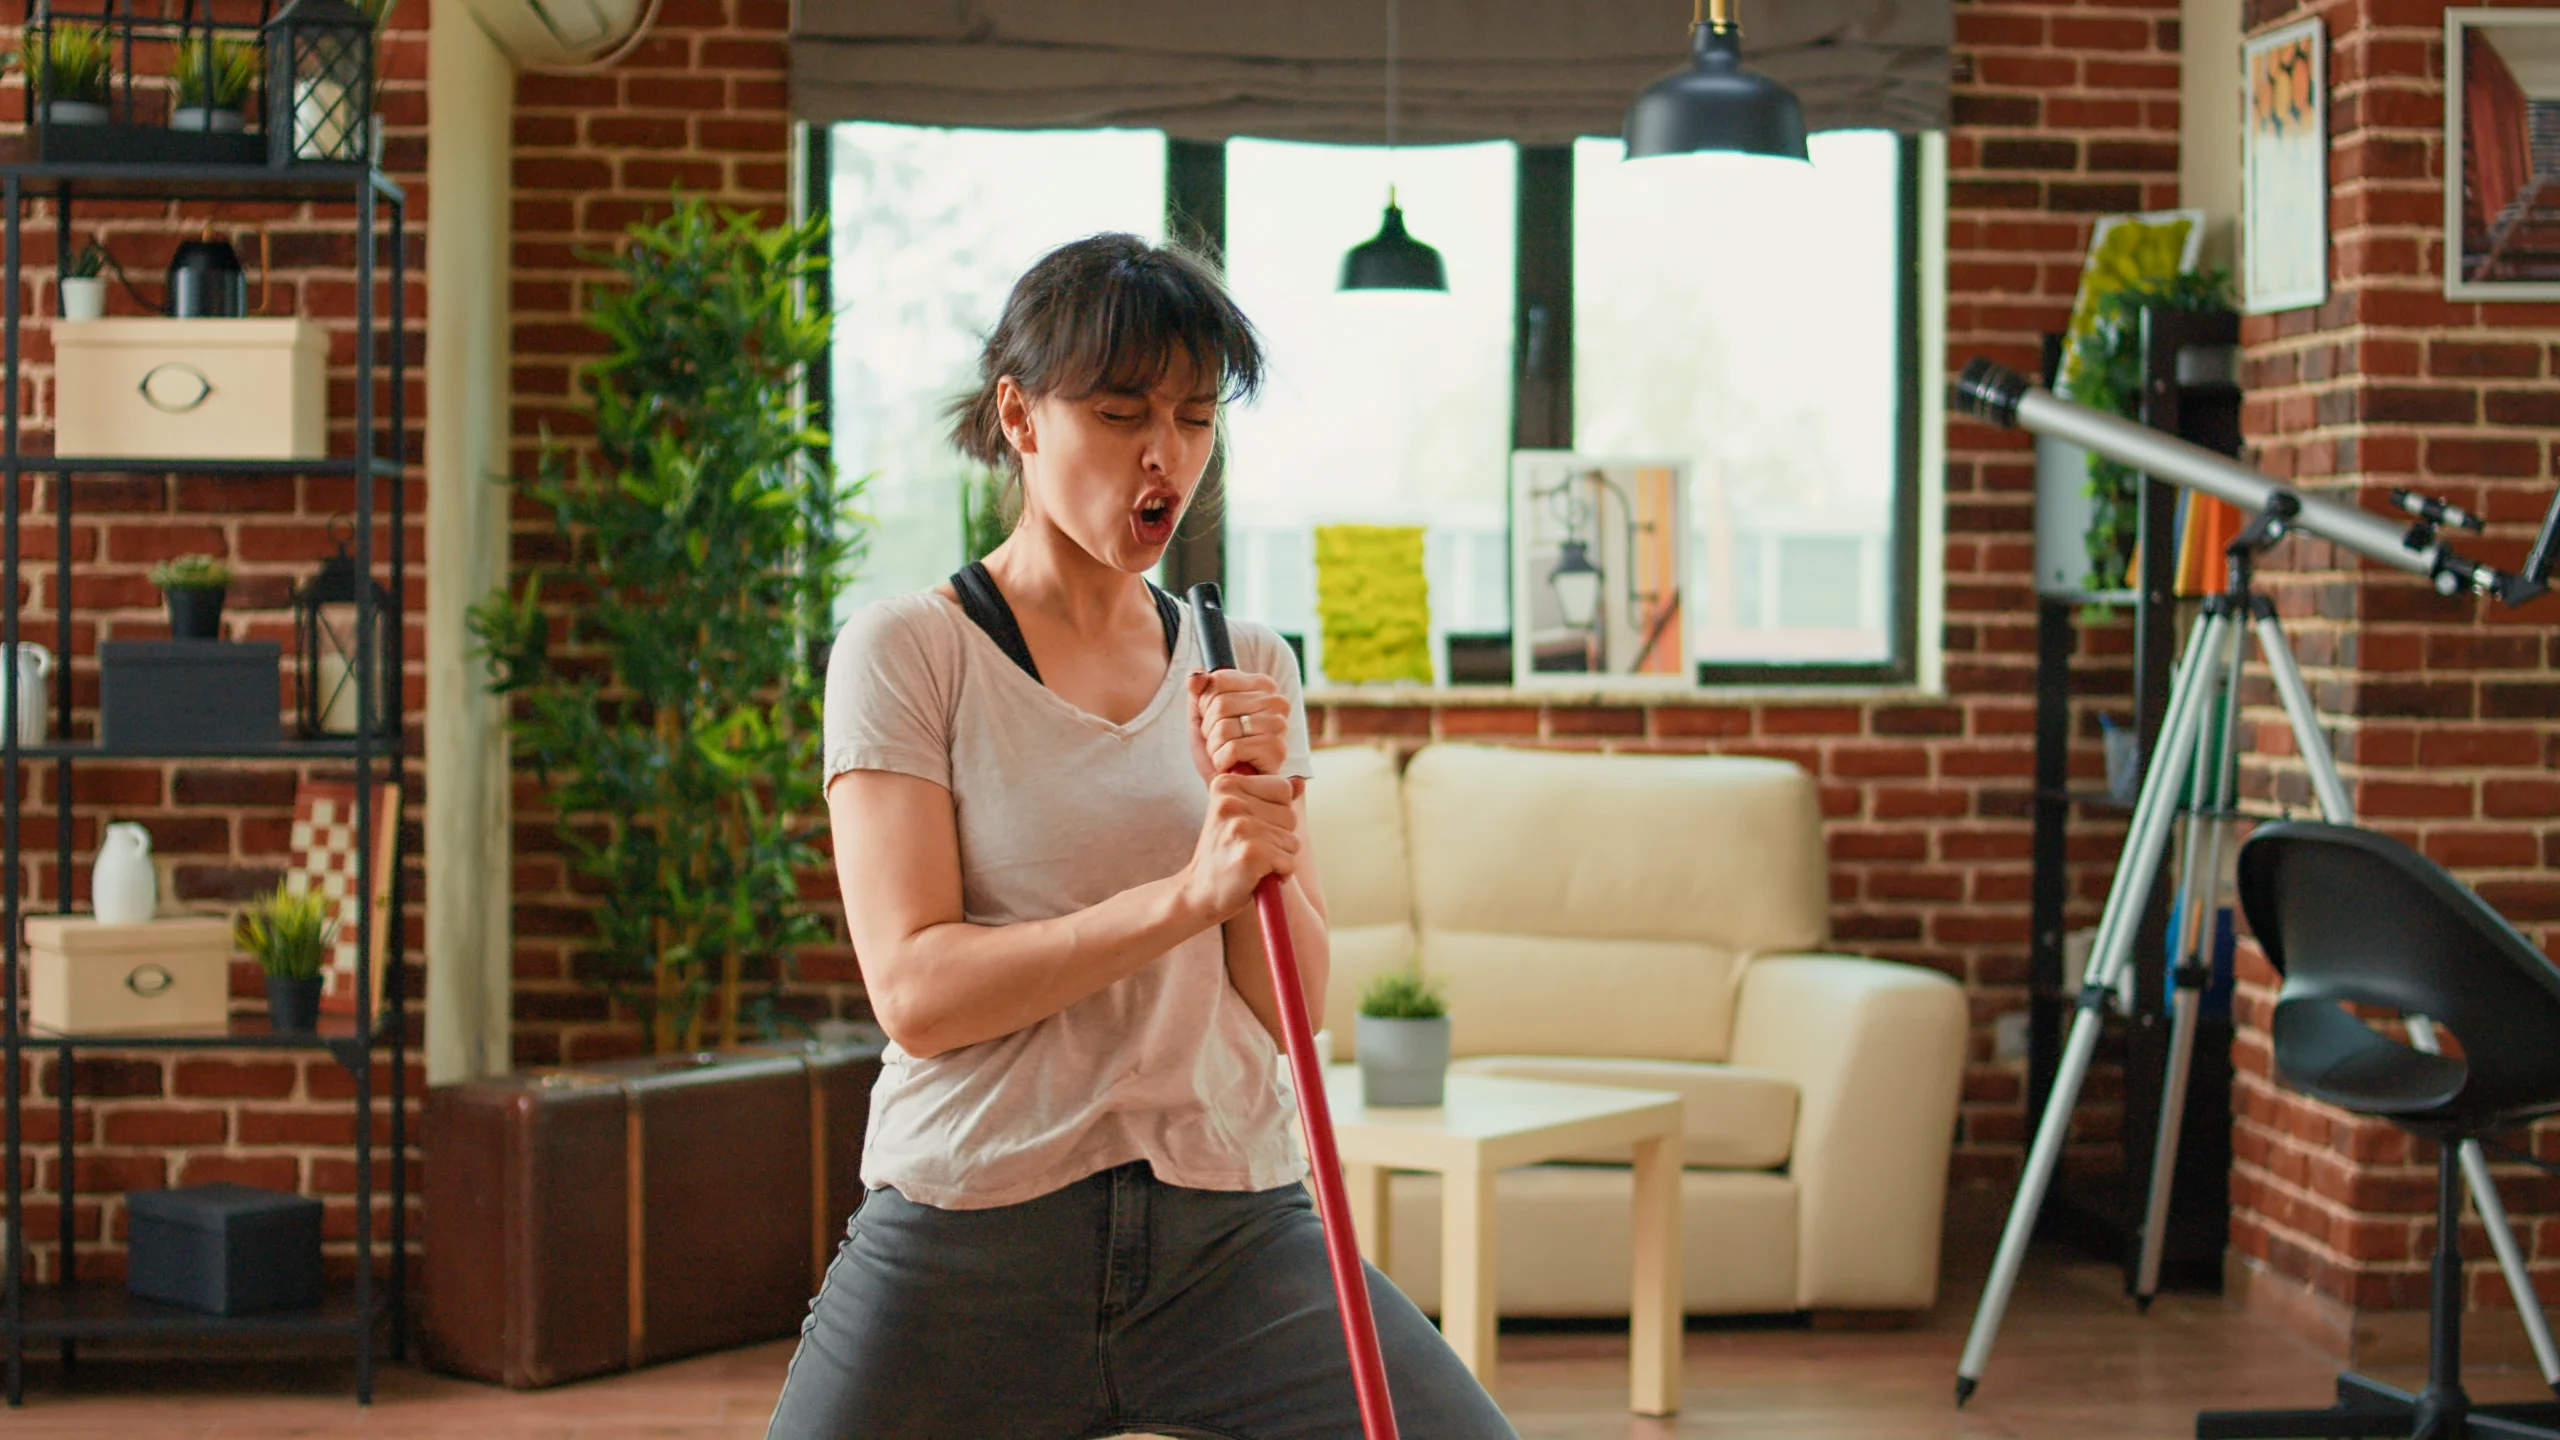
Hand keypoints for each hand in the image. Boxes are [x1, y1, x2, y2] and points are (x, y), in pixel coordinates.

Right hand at [1180, 772, 1304, 921]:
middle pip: (1290, 816)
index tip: (1252, 827)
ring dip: (1279, 857)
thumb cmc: (1224, 854)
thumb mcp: (1241, 816)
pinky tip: (1256, 876)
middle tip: (1250, 849)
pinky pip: (1289, 862)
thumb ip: (1270, 797)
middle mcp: (1230, 802)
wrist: (1198, 893)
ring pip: (1292, 841)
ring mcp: (1240, 827)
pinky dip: (1280, 874)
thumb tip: (1300, 784)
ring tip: (1252, 862)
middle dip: (1279, 837)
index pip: (1282, 788)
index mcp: (1226, 784)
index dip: (1276, 813)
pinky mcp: (1251, 853)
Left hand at [1189, 669, 1291, 779]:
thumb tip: (1196, 676)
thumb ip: (1198, 690)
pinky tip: (1231, 765)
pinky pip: (1232, 749)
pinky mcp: (1276, 750)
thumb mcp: (1202, 713)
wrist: (1230, 785)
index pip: (1218, 681)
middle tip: (1219, 742)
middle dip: (1209, 728)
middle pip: (1220, 704)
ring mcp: (1279, 726)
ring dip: (1214, 747)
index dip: (1205, 704)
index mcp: (1262, 685)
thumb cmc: (1219, 746)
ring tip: (1225, 754)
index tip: (1214, 719)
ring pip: (1224, 728)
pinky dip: (1221, 761)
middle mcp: (1276, 702)